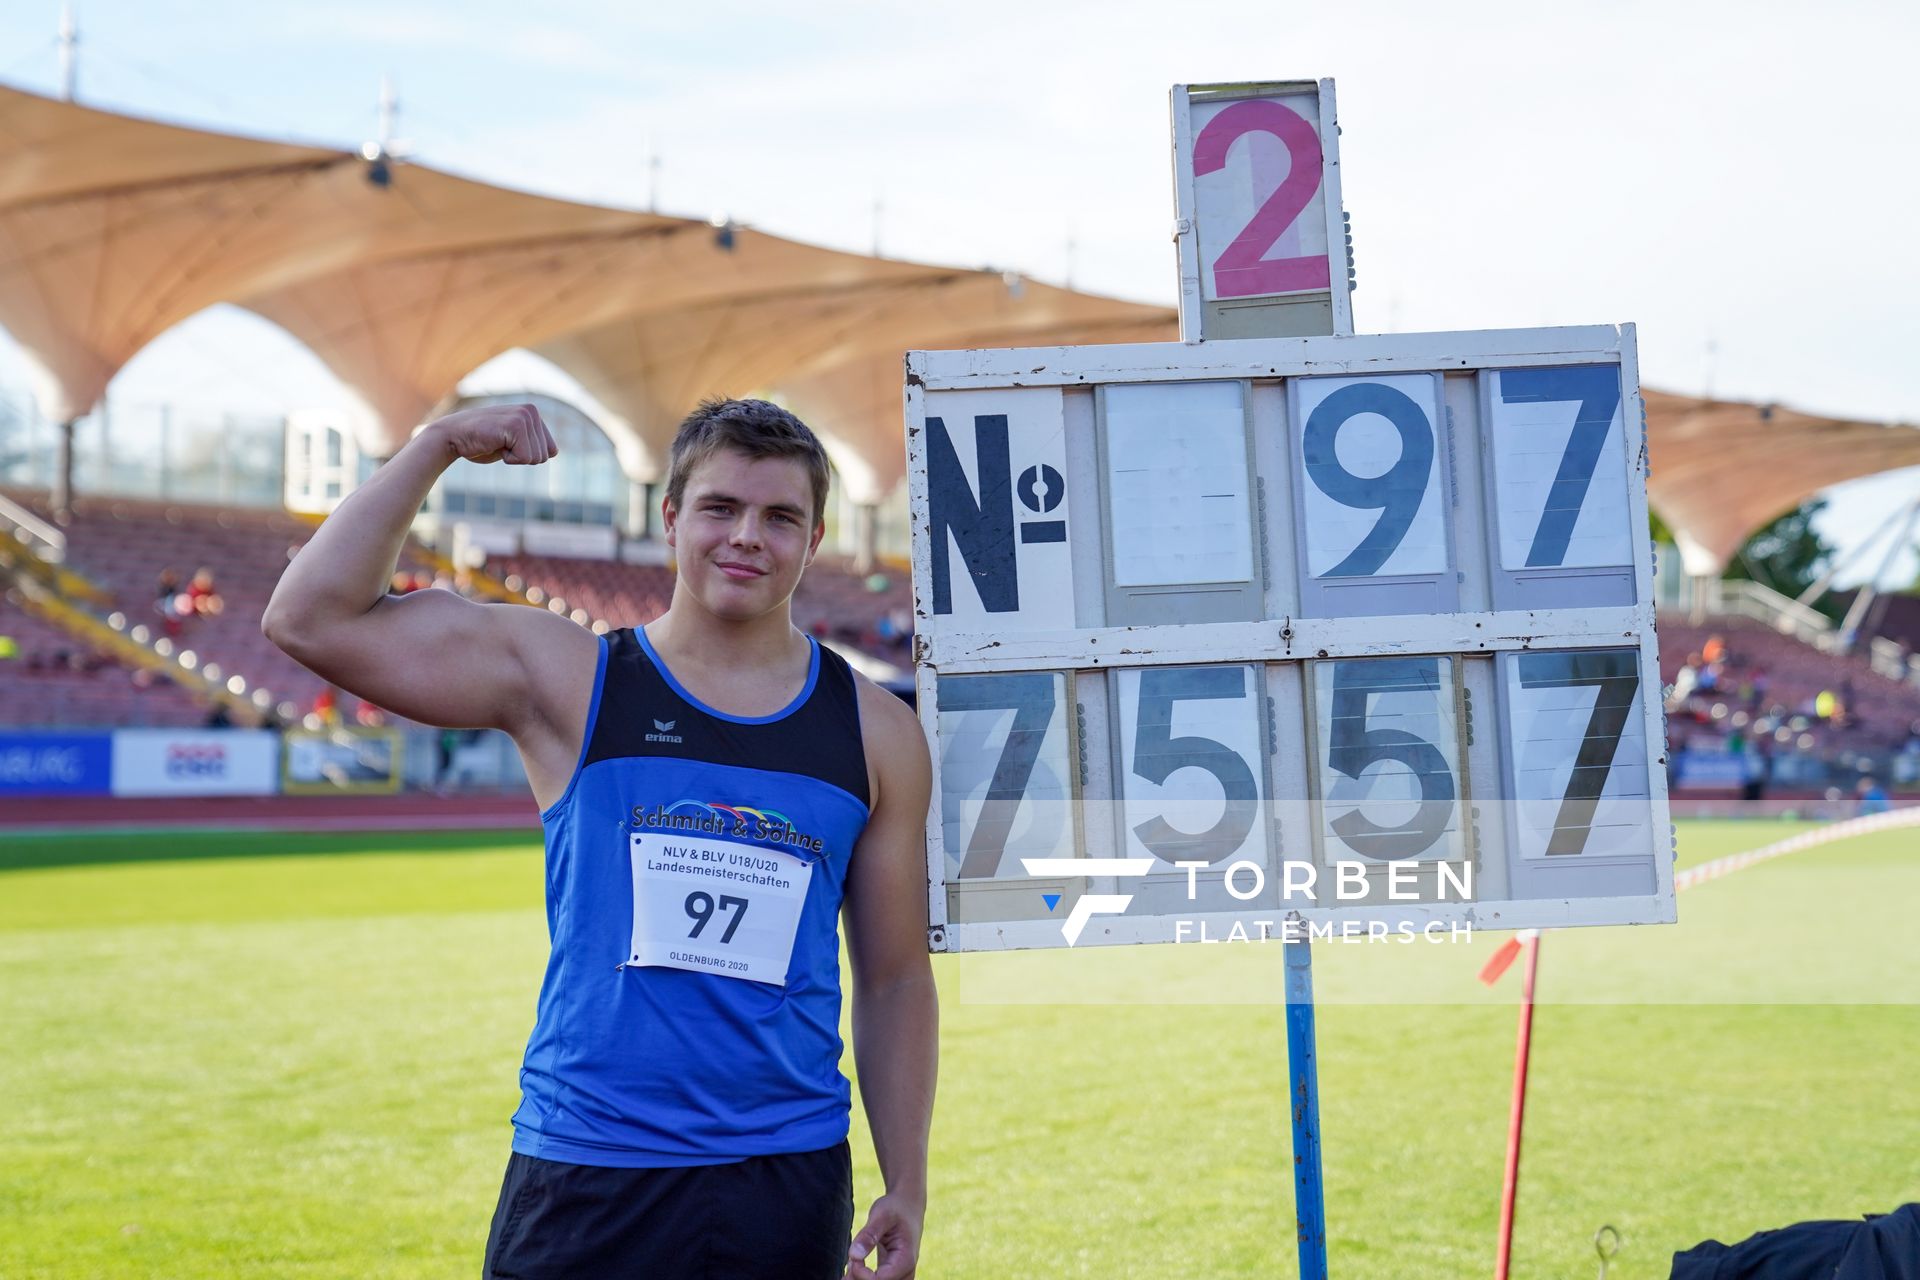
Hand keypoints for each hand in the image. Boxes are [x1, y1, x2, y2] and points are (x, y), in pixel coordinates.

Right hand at [423, 403, 555, 464]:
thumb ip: (531, 442)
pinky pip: (525, 458)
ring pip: (536, 458)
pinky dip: (509, 459)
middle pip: (544, 456)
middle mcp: (532, 411)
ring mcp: (524, 416)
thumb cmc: (480, 442)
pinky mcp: (516, 425)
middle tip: (500, 444)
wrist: (452, 437)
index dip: (528, 456)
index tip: (508, 445)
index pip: (550, 451)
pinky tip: (495, 444)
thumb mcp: (512, 442)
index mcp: (533, 413)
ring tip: (496, 442)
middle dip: (521, 457)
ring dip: (514, 457)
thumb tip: (554, 452)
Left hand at [846, 1192, 921, 1279]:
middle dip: (859, 1279)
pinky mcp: (893, 1273)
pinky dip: (863, 1278)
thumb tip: (853, 1255)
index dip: (860, 1273)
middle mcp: (906, 1272)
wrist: (908, 1204)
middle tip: (849, 1263)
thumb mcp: (881, 1215)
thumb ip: (868, 1235)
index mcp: (905, 1260)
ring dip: (860, 1279)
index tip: (853, 1256)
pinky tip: (854, 1267)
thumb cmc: (895, 1208)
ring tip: (851, 1265)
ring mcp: (901, 1274)